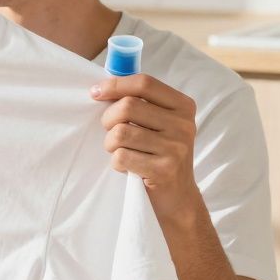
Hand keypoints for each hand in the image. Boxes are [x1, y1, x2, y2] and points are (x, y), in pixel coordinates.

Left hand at [91, 73, 199, 219]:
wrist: (178, 196)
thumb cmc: (160, 154)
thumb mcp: (160, 124)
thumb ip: (140, 103)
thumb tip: (100, 88)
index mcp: (183, 106)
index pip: (144, 83)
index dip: (115, 85)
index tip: (95, 92)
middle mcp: (183, 124)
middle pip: (128, 106)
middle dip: (108, 119)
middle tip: (110, 131)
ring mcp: (176, 148)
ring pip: (121, 133)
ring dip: (110, 143)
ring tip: (119, 150)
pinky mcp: (164, 170)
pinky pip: (122, 157)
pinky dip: (116, 162)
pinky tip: (127, 166)